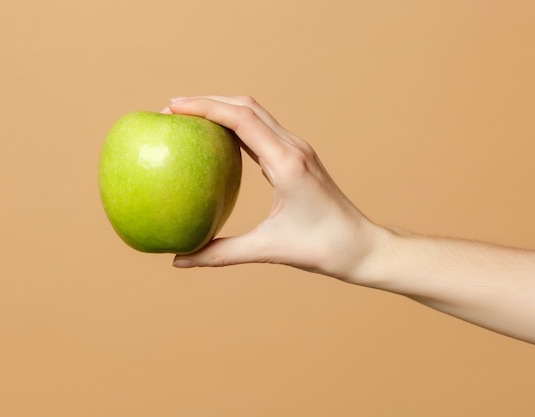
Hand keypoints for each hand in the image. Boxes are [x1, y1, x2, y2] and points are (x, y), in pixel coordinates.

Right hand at [166, 96, 383, 280]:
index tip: (172, 107)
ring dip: (222, 109)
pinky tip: (216, 140)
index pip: (241, 118)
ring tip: (188, 118)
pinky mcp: (297, 158)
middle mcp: (293, 148)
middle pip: (246, 106)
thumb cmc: (323, 248)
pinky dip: (235, 127)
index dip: (204, 106)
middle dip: (208, 101)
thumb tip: (179, 261)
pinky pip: (262, 132)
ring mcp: (297, 150)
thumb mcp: (268, 250)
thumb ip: (221, 254)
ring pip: (255, 114)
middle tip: (171, 110)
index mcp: (287, 163)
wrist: (363, 245)